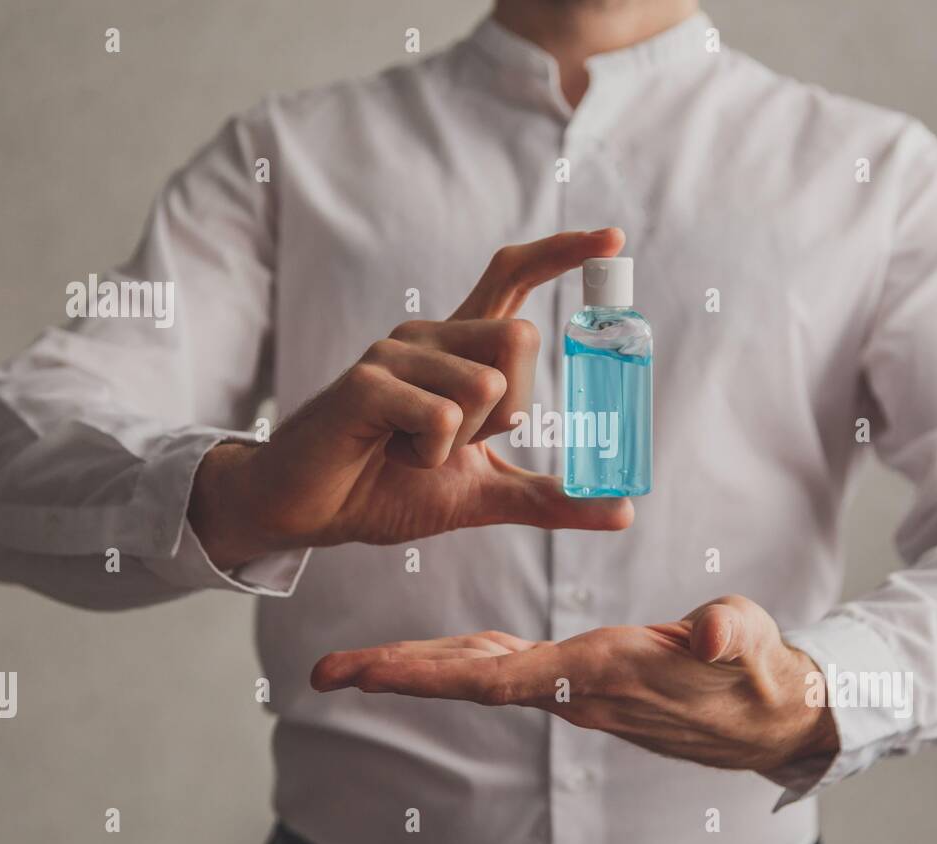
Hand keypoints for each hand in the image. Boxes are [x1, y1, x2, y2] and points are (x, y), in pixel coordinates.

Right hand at [190, 228, 632, 567]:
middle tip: (457, 440)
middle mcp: (431, 336)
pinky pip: (444, 418)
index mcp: (459, 350)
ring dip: (463, 442)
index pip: (512, 277)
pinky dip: (430, 455)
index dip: (563, 253)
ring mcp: (396, 352)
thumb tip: (624, 512)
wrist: (312, 512)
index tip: (613, 238)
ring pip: (489, 386)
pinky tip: (390, 452)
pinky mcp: (368, 382)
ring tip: (412, 449)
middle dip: (511, 410)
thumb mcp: (484, 494)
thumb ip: (551, 498)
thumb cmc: (388, 487)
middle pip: (522, 340)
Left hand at [310, 594, 839, 775]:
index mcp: (603, 673)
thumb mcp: (752, 645)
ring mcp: (578, 687)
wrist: (770, 715)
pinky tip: (446, 651)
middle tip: (327, 671)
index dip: (432, 674)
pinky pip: (513, 669)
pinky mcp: (587, 677)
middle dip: (399, 675)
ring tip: (360, 664)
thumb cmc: (758, 674)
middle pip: (472, 682)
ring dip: (423, 668)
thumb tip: (704, 637)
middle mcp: (577, 688)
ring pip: (486, 675)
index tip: (369, 673)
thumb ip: (728, 636)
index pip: (502, 678)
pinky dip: (469, 659)